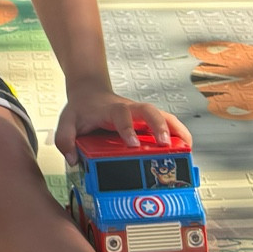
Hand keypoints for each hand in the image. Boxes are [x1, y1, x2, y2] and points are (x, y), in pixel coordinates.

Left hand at [55, 84, 190, 161]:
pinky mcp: (147, 120)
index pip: (121, 114)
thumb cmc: (81, 109)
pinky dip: (179, 132)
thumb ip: (65, 138)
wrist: (90, 92)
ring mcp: (140, 114)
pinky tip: (187, 147)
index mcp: (110, 110)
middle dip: (158, 126)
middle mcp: (129, 109)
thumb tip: (73, 159)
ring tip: (187, 148)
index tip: (132, 144)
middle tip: (165, 144)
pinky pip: (167, 123)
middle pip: (149, 110)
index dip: (127, 127)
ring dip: (176, 129)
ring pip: (163, 115)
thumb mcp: (67, 121)